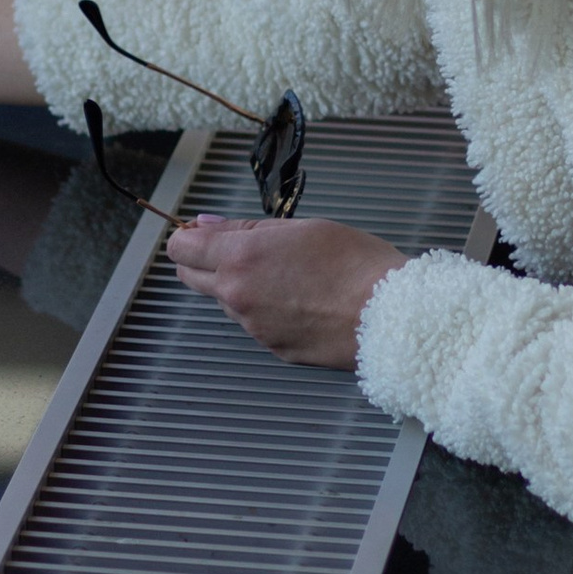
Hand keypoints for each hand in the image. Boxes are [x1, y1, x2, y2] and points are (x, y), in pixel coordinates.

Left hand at [163, 213, 402, 369]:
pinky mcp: (274, 348)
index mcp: (240, 259)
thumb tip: (205, 225)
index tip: (206, 232)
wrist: (391, 318)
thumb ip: (245, 228)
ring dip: (243, 287)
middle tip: (246, 249)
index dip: (190, 236)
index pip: (181, 248)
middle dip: (206, 261)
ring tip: (292, 275)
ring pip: (227, 301)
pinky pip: (256, 323)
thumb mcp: (302, 228)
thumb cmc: (357, 265)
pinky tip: (304, 300)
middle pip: (191, 278)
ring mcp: (254, 328)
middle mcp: (238, 297)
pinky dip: (269, 310)